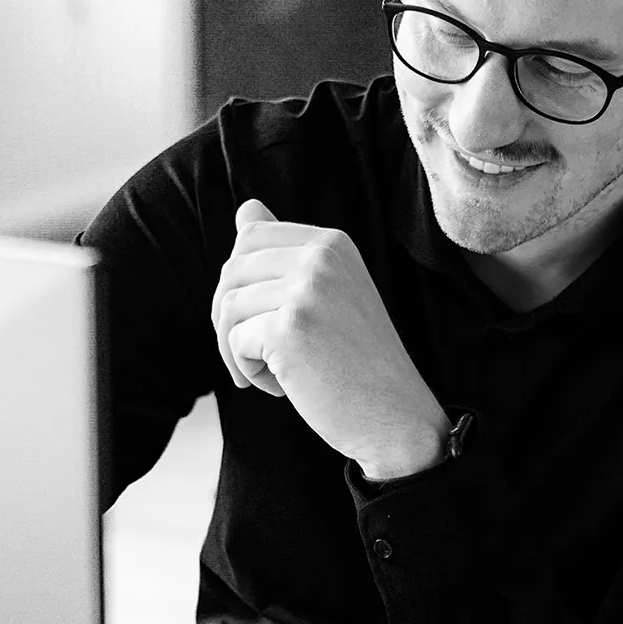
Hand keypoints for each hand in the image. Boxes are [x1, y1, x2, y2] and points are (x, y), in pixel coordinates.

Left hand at [211, 199, 450, 479]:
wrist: (395, 416)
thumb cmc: (356, 362)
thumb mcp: (326, 294)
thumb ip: (285, 251)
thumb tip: (245, 207)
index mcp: (332, 243)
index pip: (250, 237)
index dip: (240, 284)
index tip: (259, 322)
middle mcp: (322, 256)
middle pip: (232, 270)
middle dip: (229, 319)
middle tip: (254, 357)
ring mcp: (308, 289)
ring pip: (227, 307)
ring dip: (237, 350)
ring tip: (270, 374)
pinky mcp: (291, 327)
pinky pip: (235, 340)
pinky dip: (247, 371)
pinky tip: (280, 388)